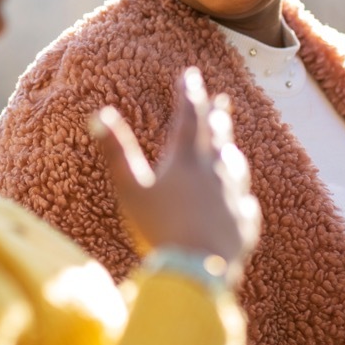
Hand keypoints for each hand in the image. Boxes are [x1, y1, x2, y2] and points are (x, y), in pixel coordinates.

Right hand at [89, 67, 259, 285]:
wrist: (197, 270)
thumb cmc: (158, 228)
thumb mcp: (130, 189)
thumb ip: (116, 151)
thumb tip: (99, 114)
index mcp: (186, 161)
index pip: (189, 118)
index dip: (189, 94)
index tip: (191, 74)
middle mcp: (214, 173)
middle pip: (217, 137)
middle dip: (216, 116)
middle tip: (220, 100)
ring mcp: (233, 199)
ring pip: (234, 167)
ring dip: (230, 151)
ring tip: (230, 144)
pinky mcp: (244, 225)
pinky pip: (244, 204)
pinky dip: (240, 196)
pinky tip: (242, 200)